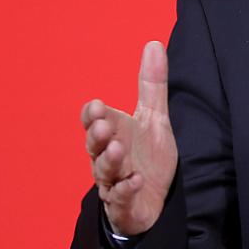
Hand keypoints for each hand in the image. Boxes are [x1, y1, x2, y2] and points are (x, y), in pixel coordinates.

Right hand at [81, 41, 177, 236]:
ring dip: (109, 161)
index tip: (98, 106)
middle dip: (97, 136)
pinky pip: (120, 199)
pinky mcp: (125, 205)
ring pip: (104, 172)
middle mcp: (107, 158)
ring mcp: (114, 182)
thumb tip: (153, 43)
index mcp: (112, 134)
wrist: (156, 200)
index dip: (92, 115)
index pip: (93, 121)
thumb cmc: (148, 157)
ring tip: (118, 150)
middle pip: (94, 146)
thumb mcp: (154, 118)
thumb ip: (152, 84)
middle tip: (104, 126)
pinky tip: (134, 181)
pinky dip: (125, 190)